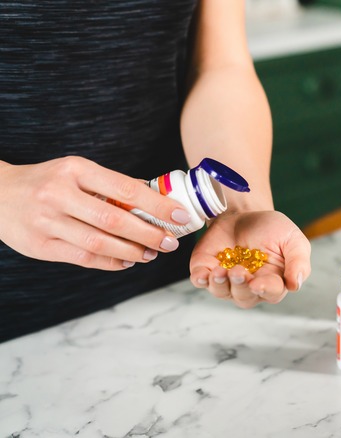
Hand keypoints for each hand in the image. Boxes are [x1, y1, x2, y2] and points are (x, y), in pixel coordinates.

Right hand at [0, 157, 190, 269]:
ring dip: (132, 251)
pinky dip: (110, 262)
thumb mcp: (76, 172)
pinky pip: (84, 258)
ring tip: (151, 253)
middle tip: (170, 242)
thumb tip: (157, 201)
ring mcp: (47, 222)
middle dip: (149, 234)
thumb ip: (111, 186)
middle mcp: (59, 194)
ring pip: (100, 243)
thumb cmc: (48, 182)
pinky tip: (127, 261)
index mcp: (75, 170)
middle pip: (115, 220)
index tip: (180, 216)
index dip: (157, 205)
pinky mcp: (40, 246)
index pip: (126, 189)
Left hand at [189, 210, 311, 307]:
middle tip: (239, 271)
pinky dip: (201, 279)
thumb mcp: (292, 239)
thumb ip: (299, 261)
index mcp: (273, 281)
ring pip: (221, 292)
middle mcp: (248, 286)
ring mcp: (226, 280)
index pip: (271, 292)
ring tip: (220, 271)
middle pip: (244, 297)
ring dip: (220, 285)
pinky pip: (200, 281)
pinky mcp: (206, 269)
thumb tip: (296, 285)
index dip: (265, 290)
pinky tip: (204, 275)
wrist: (244, 213)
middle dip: (240, 286)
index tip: (258, 283)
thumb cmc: (272, 229)